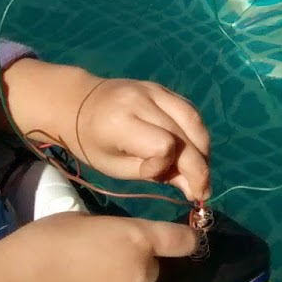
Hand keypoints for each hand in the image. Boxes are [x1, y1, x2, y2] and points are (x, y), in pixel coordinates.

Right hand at [0, 212, 196, 281]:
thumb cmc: (38, 246)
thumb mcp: (80, 222)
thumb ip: (111, 231)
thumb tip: (120, 240)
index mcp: (136, 239)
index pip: (182, 241)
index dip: (183, 239)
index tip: (182, 241)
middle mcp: (140, 274)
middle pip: (149, 269)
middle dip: (132, 266)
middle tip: (98, 265)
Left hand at [74, 78, 212, 201]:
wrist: (77, 102)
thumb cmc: (90, 142)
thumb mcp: (114, 166)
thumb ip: (154, 175)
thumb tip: (192, 188)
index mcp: (122, 122)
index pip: (163, 145)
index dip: (165, 166)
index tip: (157, 179)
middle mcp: (143, 101)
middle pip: (184, 135)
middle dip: (198, 167)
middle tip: (201, 192)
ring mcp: (156, 90)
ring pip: (194, 120)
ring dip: (203, 150)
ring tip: (200, 172)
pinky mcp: (163, 89)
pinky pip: (190, 111)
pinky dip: (197, 133)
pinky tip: (194, 151)